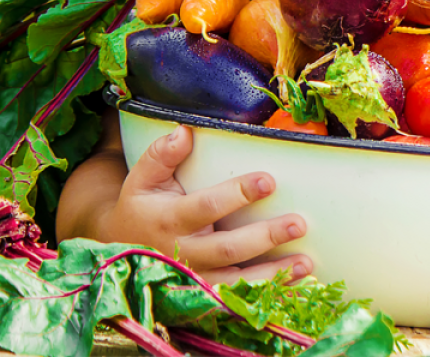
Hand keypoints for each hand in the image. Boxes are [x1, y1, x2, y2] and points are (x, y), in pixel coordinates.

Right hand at [96, 125, 311, 284]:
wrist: (123, 253)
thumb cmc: (142, 208)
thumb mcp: (142, 179)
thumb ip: (160, 155)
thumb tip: (184, 131)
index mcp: (170, 220)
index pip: (207, 207)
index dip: (237, 194)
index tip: (268, 180)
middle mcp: (184, 254)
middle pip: (229, 249)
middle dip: (265, 237)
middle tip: (299, 223)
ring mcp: (197, 279)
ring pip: (237, 282)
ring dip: (274, 274)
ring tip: (306, 262)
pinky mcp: (206, 296)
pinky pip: (240, 299)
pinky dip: (268, 295)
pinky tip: (296, 286)